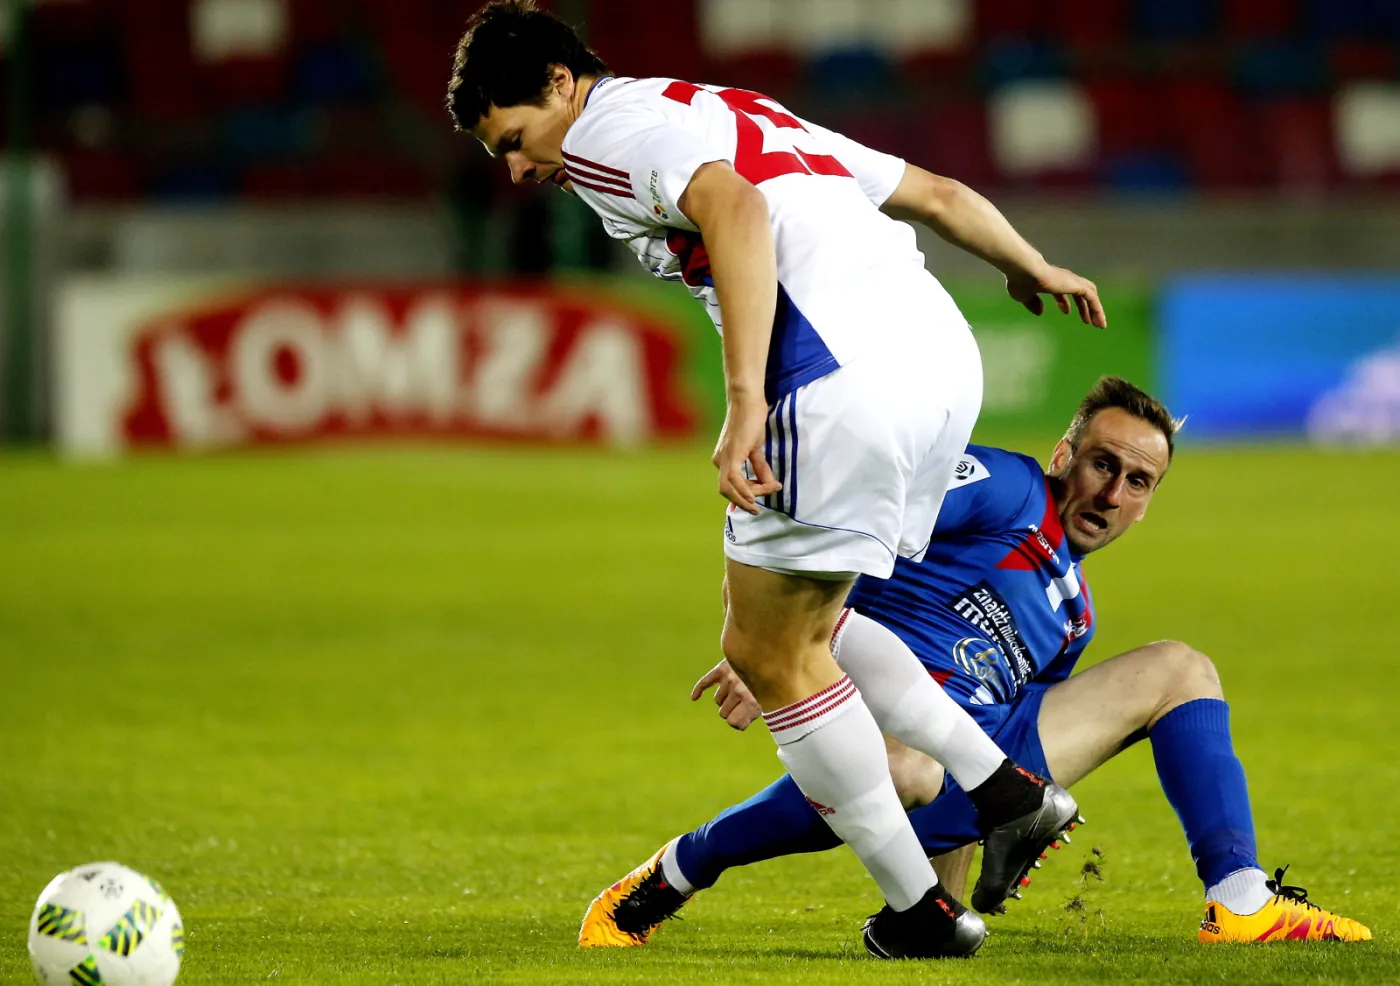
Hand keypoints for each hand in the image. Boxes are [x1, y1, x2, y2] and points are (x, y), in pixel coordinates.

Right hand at [691, 660, 761, 730]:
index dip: (737, 722)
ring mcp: (730, 679)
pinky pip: (705, 682)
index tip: (743, 719)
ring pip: (717, 700)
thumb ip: (750, 716)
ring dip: (724, 698)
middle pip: (722, 713)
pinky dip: (698, 690)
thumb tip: (736, 724)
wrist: (768, 655)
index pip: (732, 723)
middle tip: (741, 703)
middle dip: (730, 710)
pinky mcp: (722, 669)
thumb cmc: (769, 684)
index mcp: (752, 702)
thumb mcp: (767, 703)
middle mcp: (739, 690)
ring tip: (737, 690)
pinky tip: (694, 697)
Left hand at [712, 392, 780, 514]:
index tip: (760, 499)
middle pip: (727, 491)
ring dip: (748, 496)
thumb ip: (760, 468)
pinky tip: (756, 495)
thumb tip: (770, 485)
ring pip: (730, 489)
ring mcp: (723, 458)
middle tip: (759, 506)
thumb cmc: (752, 420)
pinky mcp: (732, 454)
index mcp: (723, 460)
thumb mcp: (757, 449)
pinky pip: (734, 479)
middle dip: (744, 502)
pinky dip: (745, 490)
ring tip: (767, 494)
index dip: (743, 497)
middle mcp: (719, 460)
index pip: (730, 486)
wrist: (748, 401)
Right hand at [1006, 264, 1106, 328]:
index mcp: (1051, 281)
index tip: (1066, 312)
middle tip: (1088, 321)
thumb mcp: (1024, 296)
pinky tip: (1097, 321)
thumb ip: (1032, 303)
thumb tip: (1040, 312)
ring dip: (1095, 310)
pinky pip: (1092, 298)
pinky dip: (1096, 309)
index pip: (1062, 291)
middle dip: (1084, 307)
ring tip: (1099, 324)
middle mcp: (1064, 279)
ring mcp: (1071, 281)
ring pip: (1090, 295)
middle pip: (1080, 293)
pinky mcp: (1076, 285)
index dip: (1064, 302)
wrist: (1025, 270)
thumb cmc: (1020, 281)